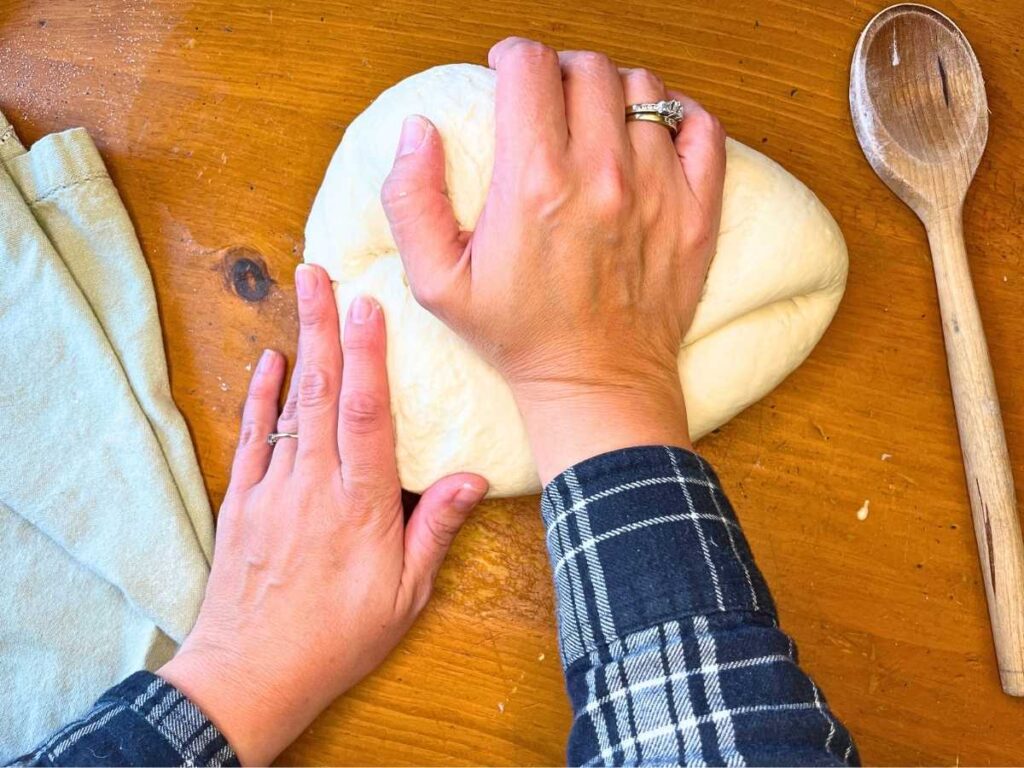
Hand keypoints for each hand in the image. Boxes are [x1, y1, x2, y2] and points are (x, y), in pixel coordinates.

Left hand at [159, 264, 487, 765]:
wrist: (251, 674)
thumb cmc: (338, 637)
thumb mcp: (404, 596)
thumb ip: (434, 529)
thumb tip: (471, 478)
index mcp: (361, 506)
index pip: (368, 417)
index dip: (370, 358)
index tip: (370, 307)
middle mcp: (314, 486)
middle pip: (322, 393)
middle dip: (325, 327)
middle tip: (322, 273)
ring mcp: (274, 490)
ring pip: (289, 405)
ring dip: (298, 347)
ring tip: (300, 294)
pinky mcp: (245, 502)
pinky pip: (254, 437)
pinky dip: (260, 396)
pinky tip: (268, 362)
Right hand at [381, 38, 725, 481]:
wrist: (596, 383)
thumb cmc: (518, 335)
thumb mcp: (438, 282)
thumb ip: (411, 200)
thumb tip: (417, 131)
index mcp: (535, 182)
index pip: (529, 67)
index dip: (511, 57)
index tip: (505, 72)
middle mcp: (601, 174)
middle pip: (588, 68)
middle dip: (560, 70)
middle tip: (549, 98)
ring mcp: (658, 189)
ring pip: (644, 90)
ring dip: (614, 91)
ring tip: (597, 118)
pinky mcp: (697, 210)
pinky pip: (700, 127)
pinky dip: (677, 116)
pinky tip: (652, 134)